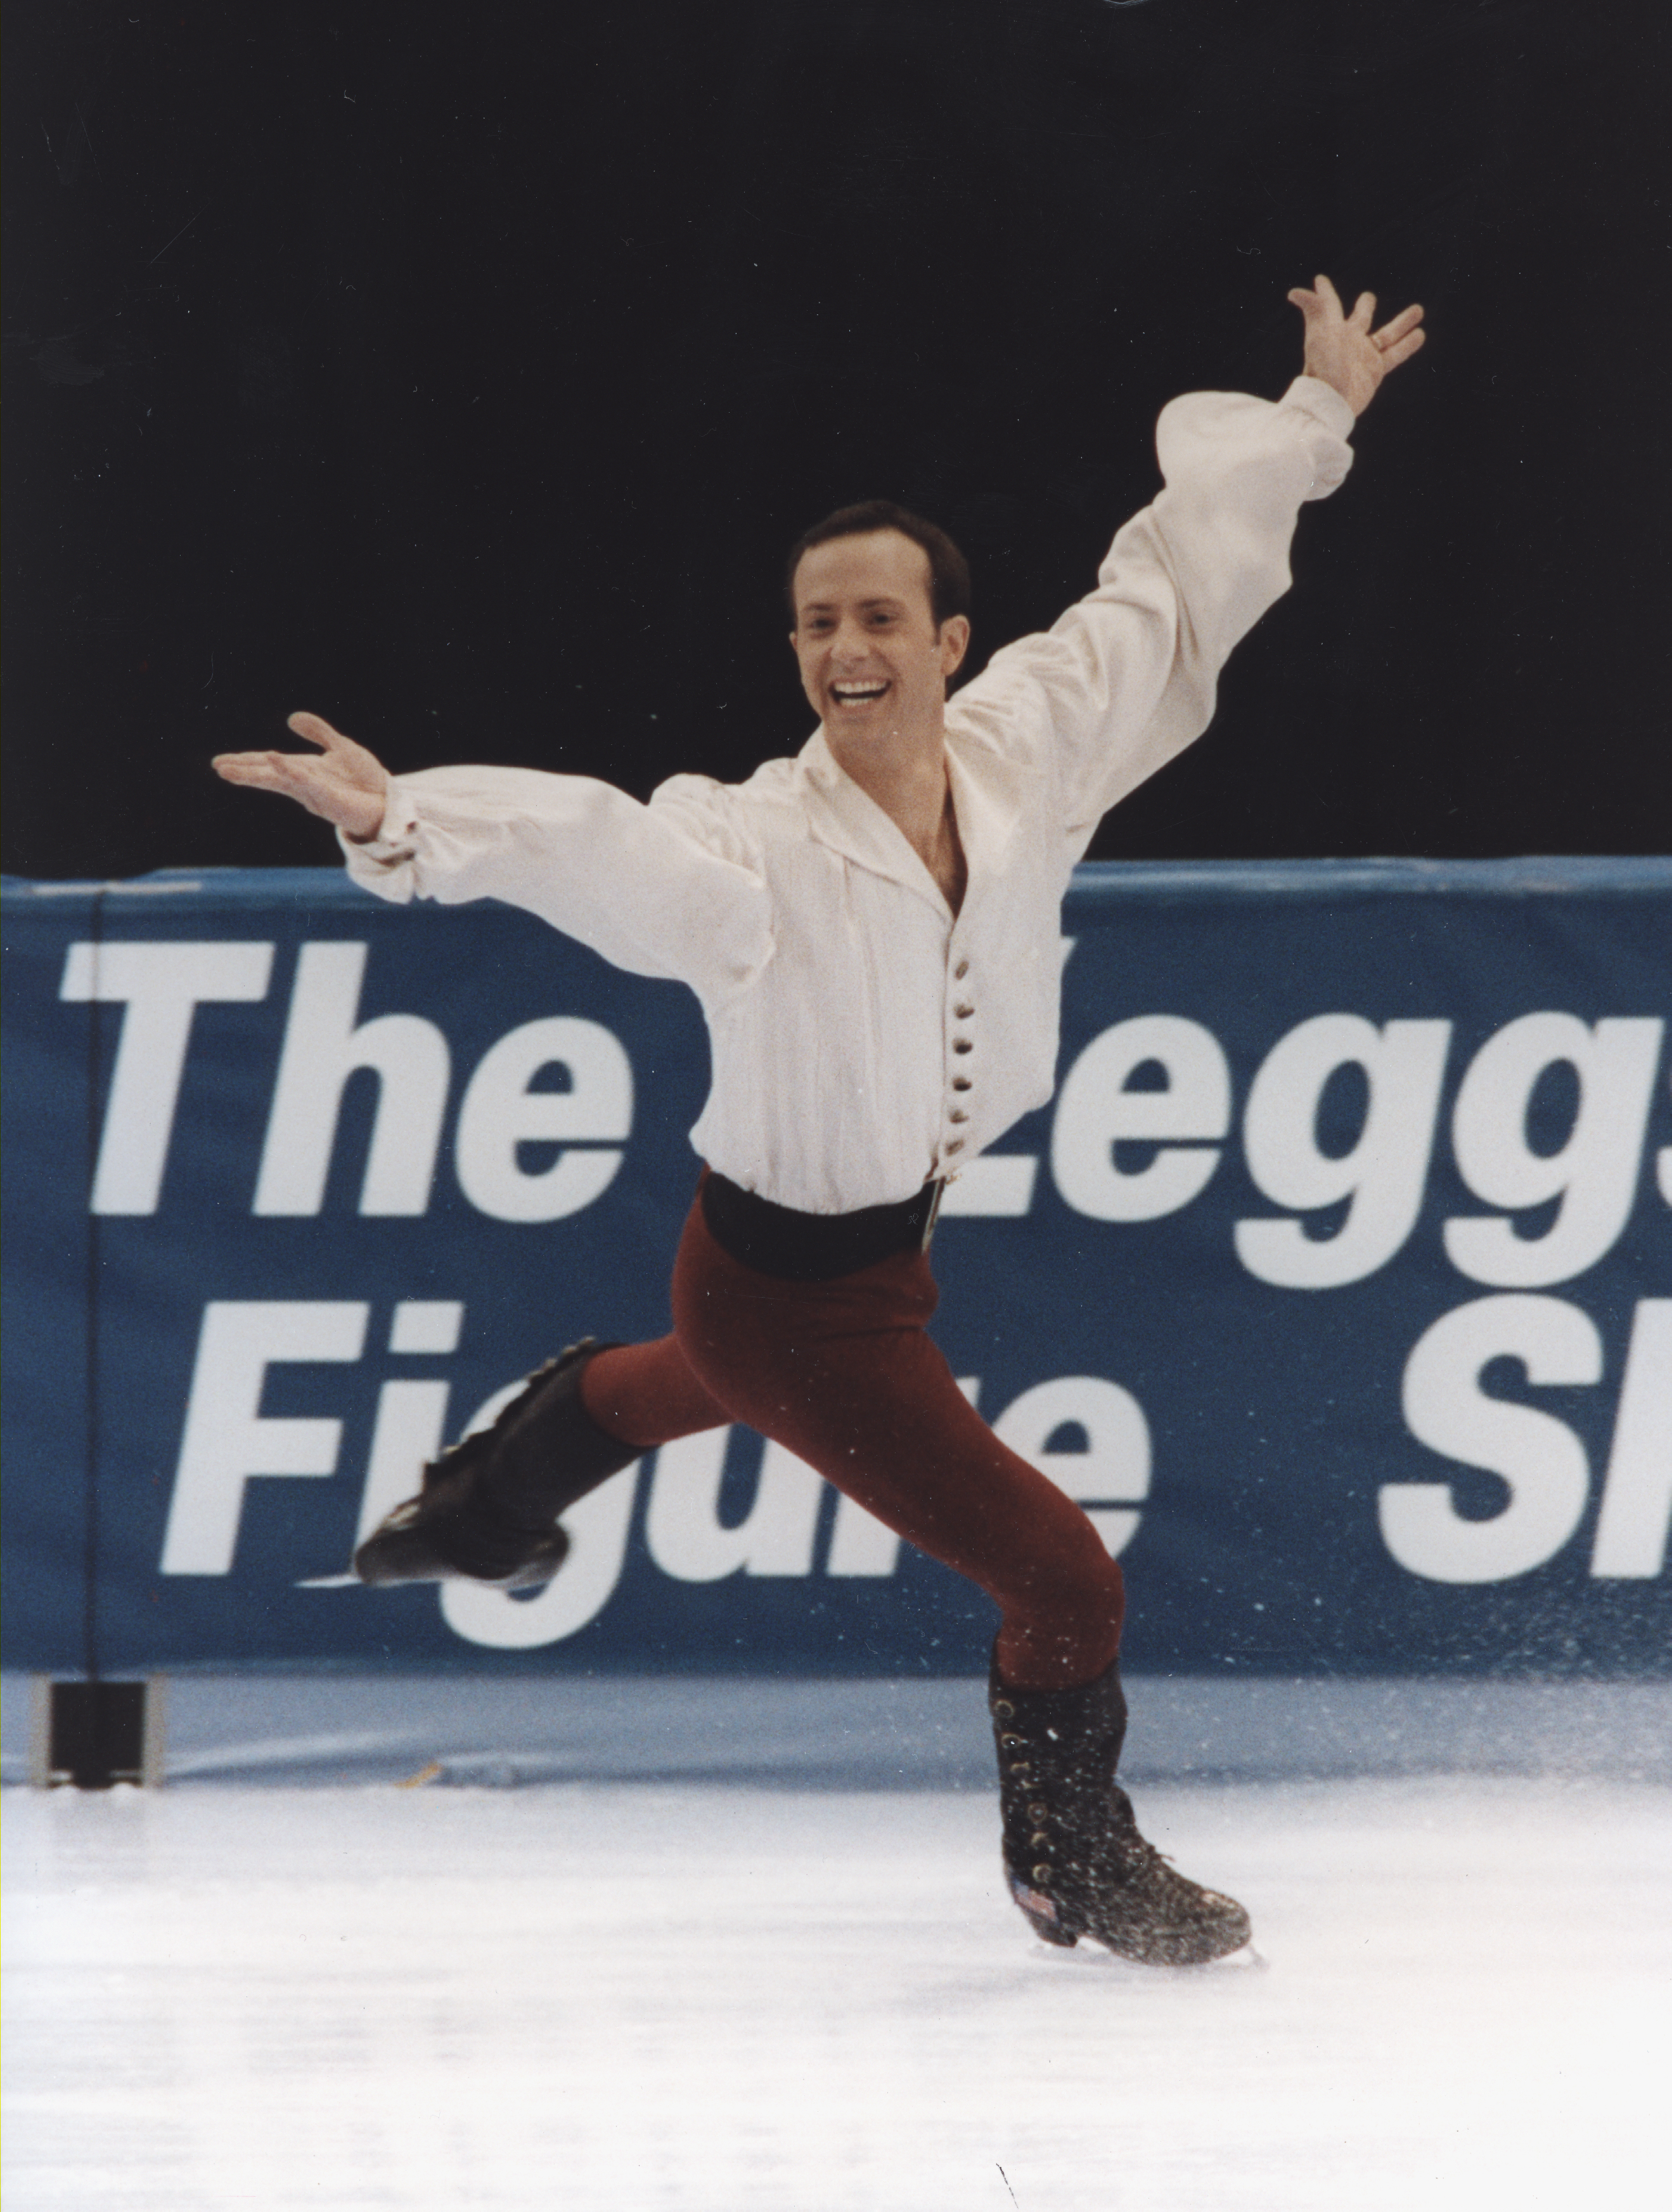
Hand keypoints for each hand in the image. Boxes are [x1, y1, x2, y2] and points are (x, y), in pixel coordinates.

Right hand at [213, 712, 390, 841]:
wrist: (389, 802)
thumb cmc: (366, 781)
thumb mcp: (341, 748)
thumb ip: (319, 732)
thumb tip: (292, 718)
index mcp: (305, 771)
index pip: (270, 764)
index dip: (247, 762)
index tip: (221, 762)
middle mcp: (305, 784)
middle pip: (269, 776)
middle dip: (244, 771)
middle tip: (218, 767)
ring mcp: (316, 793)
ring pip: (281, 781)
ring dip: (258, 773)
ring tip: (231, 768)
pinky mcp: (330, 799)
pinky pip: (307, 783)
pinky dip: (291, 771)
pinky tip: (277, 761)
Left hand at [1287, 275, 1424, 416]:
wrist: (1332, 401)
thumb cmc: (1323, 367)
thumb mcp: (1320, 334)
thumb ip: (1316, 310)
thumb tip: (1293, 293)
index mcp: (1332, 328)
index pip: (1329, 304)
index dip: (1325, 292)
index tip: (1320, 280)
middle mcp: (1348, 340)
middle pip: (1360, 318)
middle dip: (1364, 308)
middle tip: (1368, 298)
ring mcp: (1363, 355)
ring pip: (1387, 334)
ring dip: (1403, 322)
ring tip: (1419, 310)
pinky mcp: (1375, 370)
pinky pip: (1395, 354)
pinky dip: (1408, 344)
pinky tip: (1420, 334)